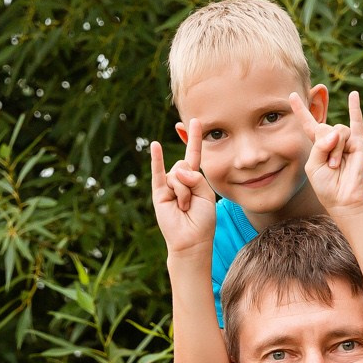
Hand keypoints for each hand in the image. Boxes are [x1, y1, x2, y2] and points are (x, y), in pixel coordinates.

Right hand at [150, 125, 216, 255]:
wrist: (191, 240)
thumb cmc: (202, 220)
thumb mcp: (207, 194)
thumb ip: (196, 177)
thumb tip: (176, 170)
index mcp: (195, 179)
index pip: (195, 154)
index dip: (195, 138)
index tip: (196, 121)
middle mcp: (180, 179)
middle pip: (186, 165)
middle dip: (191, 183)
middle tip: (191, 203)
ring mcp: (168, 185)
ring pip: (177, 175)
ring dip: (184, 192)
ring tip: (183, 207)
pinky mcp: (159, 193)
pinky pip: (158, 173)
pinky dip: (157, 160)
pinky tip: (155, 145)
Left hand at [291, 90, 362, 216]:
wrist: (345, 199)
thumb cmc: (327, 186)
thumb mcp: (313, 165)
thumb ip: (319, 146)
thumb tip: (336, 132)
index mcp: (318, 146)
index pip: (308, 124)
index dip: (300, 110)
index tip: (291, 96)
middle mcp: (332, 140)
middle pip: (323, 128)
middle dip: (325, 146)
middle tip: (330, 165)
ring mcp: (346, 140)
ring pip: (338, 131)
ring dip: (336, 149)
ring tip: (338, 165)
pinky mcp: (360, 142)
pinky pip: (357, 121)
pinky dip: (355, 108)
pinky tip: (353, 95)